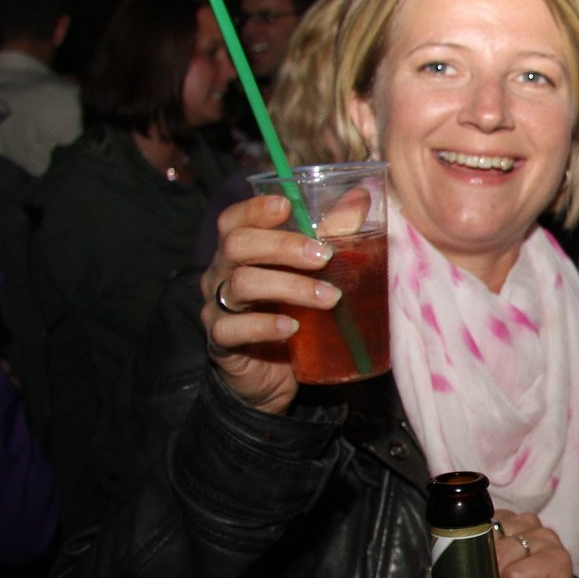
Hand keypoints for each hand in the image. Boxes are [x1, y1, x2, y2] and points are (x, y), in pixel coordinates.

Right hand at [201, 194, 336, 414]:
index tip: (287, 206)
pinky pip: (233, 329)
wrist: (272, 377)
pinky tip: (292, 327)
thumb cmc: (292, 314)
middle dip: (283, 246)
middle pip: (237, 245)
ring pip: (240, 285)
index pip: (234, 220)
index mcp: (239, 252)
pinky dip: (264, 326)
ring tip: (329, 298)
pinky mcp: (221, 343)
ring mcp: (217, 308)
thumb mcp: (309, 277)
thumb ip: (328, 238)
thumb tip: (361, 200)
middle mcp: (221, 274)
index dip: (255, 209)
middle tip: (324, 256)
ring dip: (289, 286)